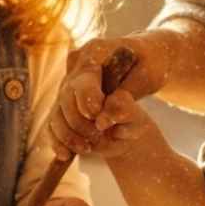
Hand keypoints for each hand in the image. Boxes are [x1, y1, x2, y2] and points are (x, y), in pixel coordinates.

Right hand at [46, 35, 166, 158]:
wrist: (144, 61)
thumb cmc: (149, 66)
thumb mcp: (148, 78)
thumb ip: (125, 100)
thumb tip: (102, 120)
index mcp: (96, 51)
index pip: (82, 79)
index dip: (87, 101)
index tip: (98, 118)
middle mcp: (77, 63)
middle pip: (66, 97)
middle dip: (79, 123)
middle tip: (99, 137)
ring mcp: (69, 80)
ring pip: (57, 111)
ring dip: (68, 134)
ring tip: (87, 148)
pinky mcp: (66, 97)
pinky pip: (55, 119)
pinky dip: (58, 138)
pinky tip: (66, 154)